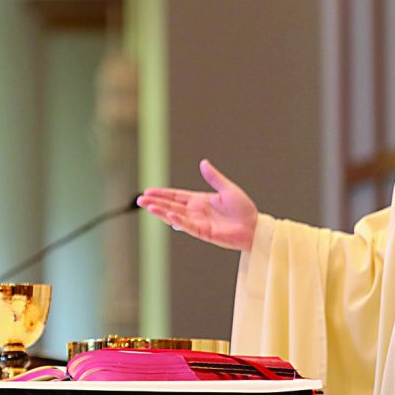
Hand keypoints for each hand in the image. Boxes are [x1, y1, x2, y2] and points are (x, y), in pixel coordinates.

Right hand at [136, 159, 258, 251]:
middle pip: (171, 205)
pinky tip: (168, 215)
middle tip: (140, 200)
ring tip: (147, 207)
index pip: (176, 196)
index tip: (148, 192)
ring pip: (174, 216)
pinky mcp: (203, 232)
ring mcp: (198, 222)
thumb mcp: (228, 189)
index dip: (162, 194)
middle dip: (155, 202)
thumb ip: (214, 177)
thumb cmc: (244, 209)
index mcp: (200, 200)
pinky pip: (187, 226)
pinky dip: (177, 221)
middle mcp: (196, 211)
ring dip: (161, 211)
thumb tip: (203, 162)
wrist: (254, 227)